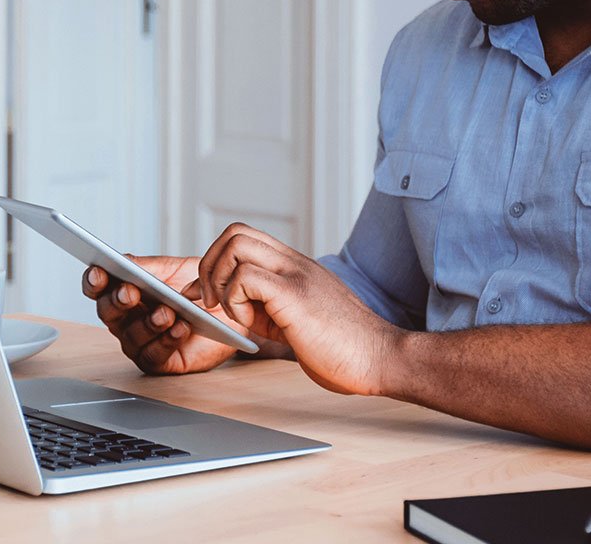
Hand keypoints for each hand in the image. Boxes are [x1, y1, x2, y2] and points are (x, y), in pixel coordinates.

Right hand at [83, 255, 248, 374]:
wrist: (229, 309)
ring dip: (147, 323)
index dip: (94, 281)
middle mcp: (126, 319)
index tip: (100, 272)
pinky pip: (154, 355)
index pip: (98, 287)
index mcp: (124, 292)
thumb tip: (123, 261)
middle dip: (118, 301)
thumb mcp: (173, 269)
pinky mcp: (160, 361)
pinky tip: (180, 327)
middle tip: (130, 292)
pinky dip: (166, 341)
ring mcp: (140, 342)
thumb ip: (146, 266)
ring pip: (131, 336)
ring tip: (167, 311)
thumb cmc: (198, 289)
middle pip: (108, 312)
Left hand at [190, 223, 402, 395]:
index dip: (218, 262)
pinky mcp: (295, 295)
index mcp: (295, 267)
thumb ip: (270, 306)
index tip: (209, 295)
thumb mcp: (299, 318)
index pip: (246, 237)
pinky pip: (244, 277)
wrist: (380, 358)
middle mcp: (295, 263)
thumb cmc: (344, 347)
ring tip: (233, 313)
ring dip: (220, 281)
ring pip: (235, 246)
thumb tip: (235, 308)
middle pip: (235, 232)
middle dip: (209, 266)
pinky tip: (251, 325)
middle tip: (212, 302)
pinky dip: (235, 301)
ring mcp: (296, 275)